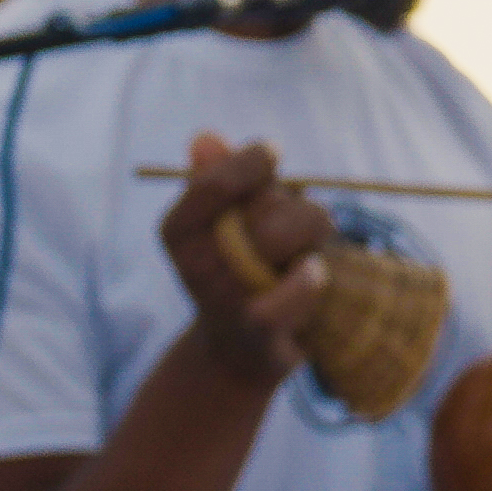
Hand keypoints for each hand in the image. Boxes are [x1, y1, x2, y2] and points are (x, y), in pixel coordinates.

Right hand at [153, 138, 328, 389]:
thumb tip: (204, 138)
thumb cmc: (240, 268)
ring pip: (285, 238)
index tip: (272, 153)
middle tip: (300, 221)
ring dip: (313, 235)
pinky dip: (312, 276)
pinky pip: (298, 288)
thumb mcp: (227, 220)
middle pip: (268, 209)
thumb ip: (218, 178)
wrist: (238, 352)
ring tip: (304, 251)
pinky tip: (311, 274)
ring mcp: (226, 302)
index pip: (211, 184)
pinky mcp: (260, 332)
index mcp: (178, 233)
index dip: (250, 161)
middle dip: (298, 204)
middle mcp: (194, 267)